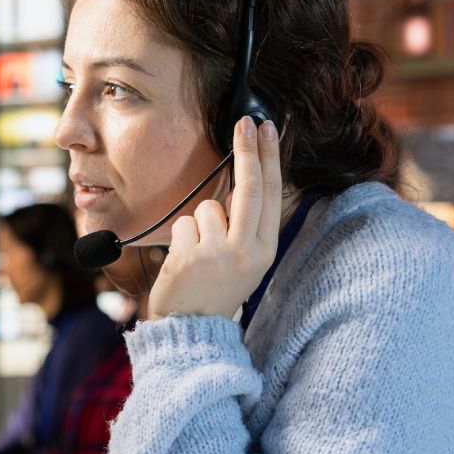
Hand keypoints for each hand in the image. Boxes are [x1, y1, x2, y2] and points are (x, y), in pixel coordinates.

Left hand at [147, 116, 282, 319]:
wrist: (193, 331)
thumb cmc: (217, 290)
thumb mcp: (246, 262)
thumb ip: (247, 226)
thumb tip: (245, 180)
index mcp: (265, 251)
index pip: (272, 195)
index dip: (270, 159)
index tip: (267, 130)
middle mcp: (246, 251)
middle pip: (250, 189)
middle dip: (248, 151)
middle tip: (244, 122)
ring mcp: (218, 254)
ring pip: (208, 208)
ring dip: (199, 223)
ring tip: (199, 253)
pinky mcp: (190, 257)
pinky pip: (184, 224)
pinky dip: (181, 237)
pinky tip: (184, 261)